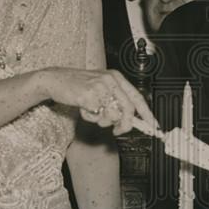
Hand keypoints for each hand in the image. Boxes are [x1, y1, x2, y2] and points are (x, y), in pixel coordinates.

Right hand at [42, 68, 156, 134]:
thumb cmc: (77, 86)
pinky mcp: (88, 95)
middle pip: (128, 109)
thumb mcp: (100, 88)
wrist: (55, 79)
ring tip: (92, 112)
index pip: (137, 97)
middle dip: (125, 125)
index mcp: (116, 77)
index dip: (147, 113)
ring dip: (102, 121)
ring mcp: (99, 87)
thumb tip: (130, 120)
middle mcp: (110, 80)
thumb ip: (115, 101)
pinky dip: (89, 117)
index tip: (154, 125)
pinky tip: (83, 108)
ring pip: (112, 115)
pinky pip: (96, 116)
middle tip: (118, 131)